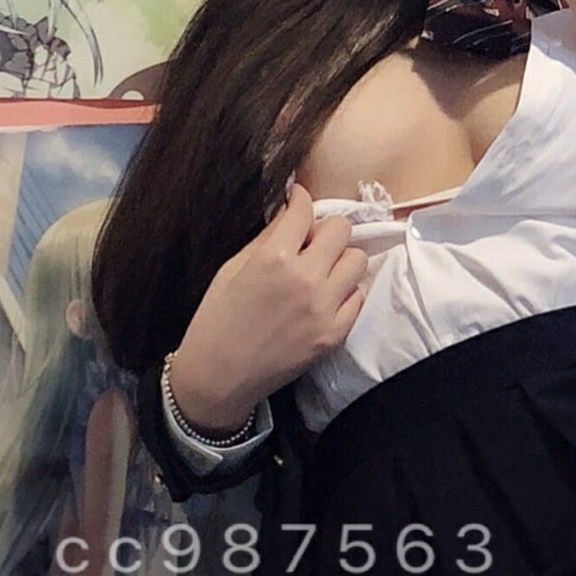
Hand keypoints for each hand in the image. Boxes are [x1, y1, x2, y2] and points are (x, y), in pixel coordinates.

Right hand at [170, 182, 367, 430]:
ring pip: (357, 260)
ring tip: (321, 271)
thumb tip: (289, 214)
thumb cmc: (216, 320)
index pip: (305, 210)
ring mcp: (325, 308)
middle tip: (310, 242)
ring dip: (339, 260)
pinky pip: (358, 297)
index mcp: (274, 258)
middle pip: (341, 229)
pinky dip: (344, 293)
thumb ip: (265, 239)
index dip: (300, 199)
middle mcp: (305, 279)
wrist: (219, 377)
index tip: (298, 201)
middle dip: (324, 229)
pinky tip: (324, 298)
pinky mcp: (335, 334)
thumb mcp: (230, 269)